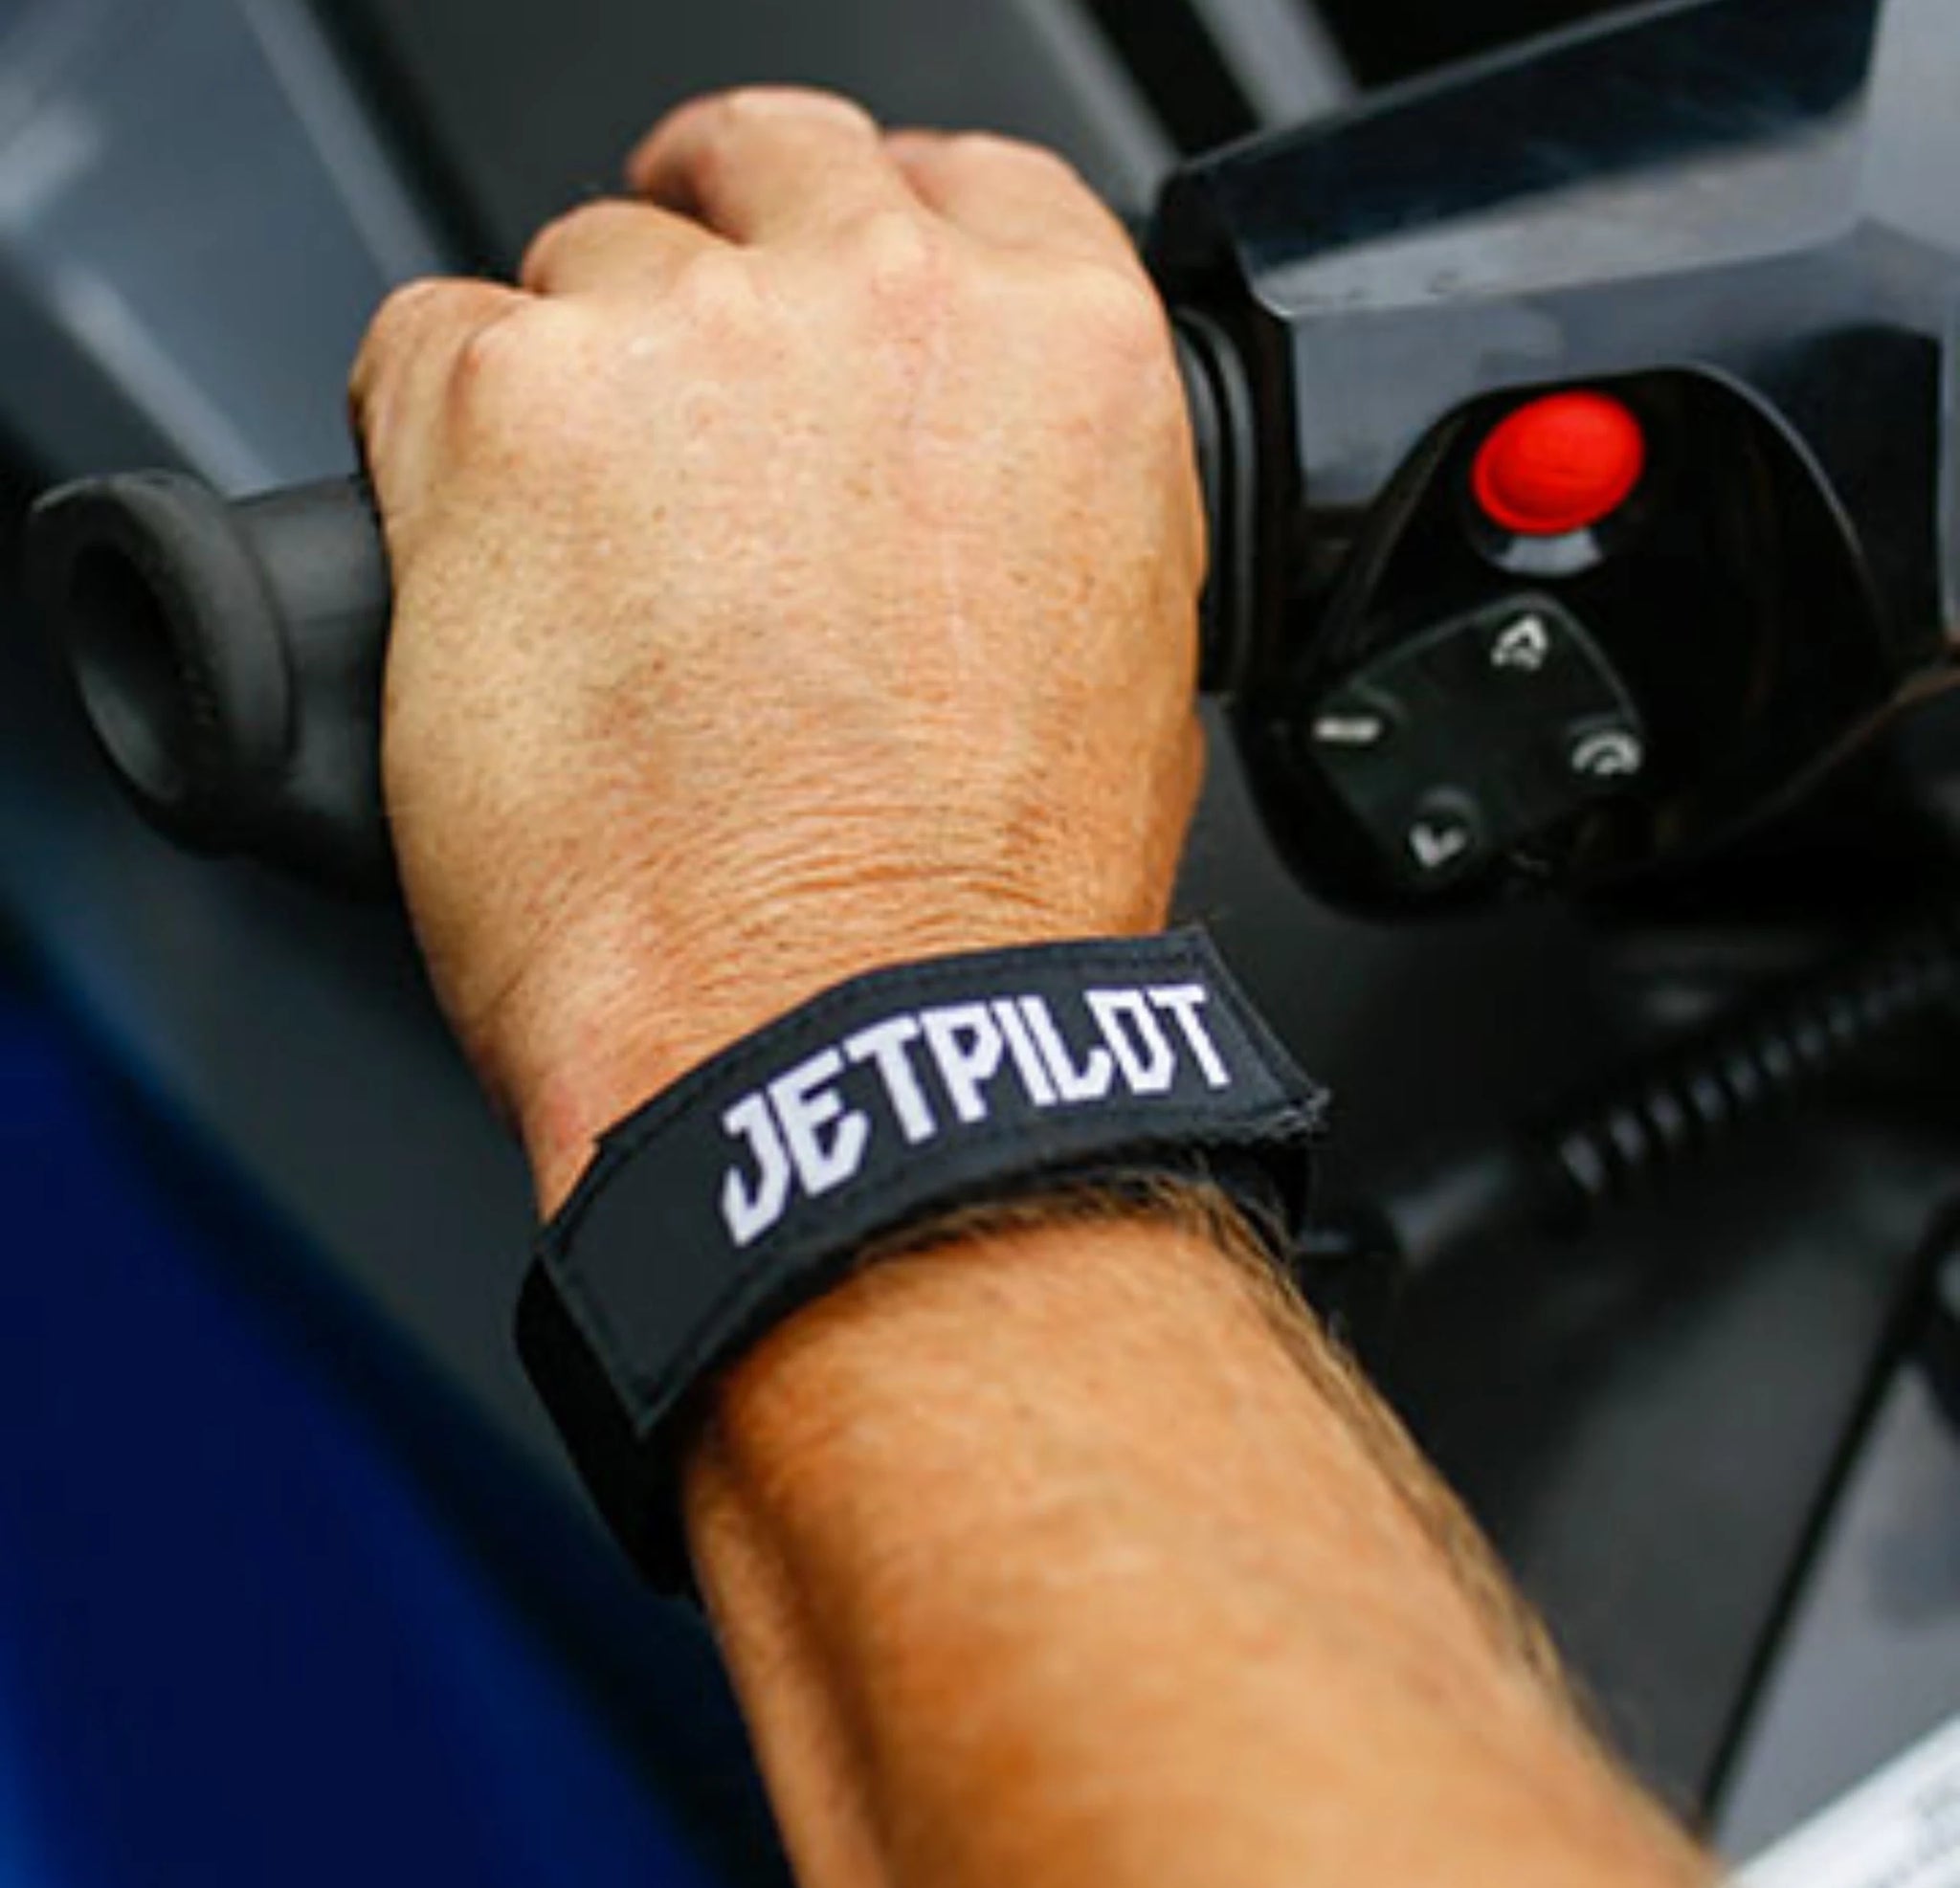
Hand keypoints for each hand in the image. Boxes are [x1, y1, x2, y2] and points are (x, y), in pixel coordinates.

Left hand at [350, 88, 1206, 1207]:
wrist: (847, 1036)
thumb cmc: (979, 906)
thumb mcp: (1104, 667)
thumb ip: (1025, 511)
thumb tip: (936, 495)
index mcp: (1064, 353)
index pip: (947, 189)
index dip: (853, 247)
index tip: (802, 294)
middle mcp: (886, 303)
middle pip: (750, 181)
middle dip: (709, 286)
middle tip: (669, 434)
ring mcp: (689, 343)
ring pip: (579, 278)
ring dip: (572, 409)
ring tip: (590, 597)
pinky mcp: (504, 413)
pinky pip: (419, 351)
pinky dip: (430, 459)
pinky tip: (489, 597)